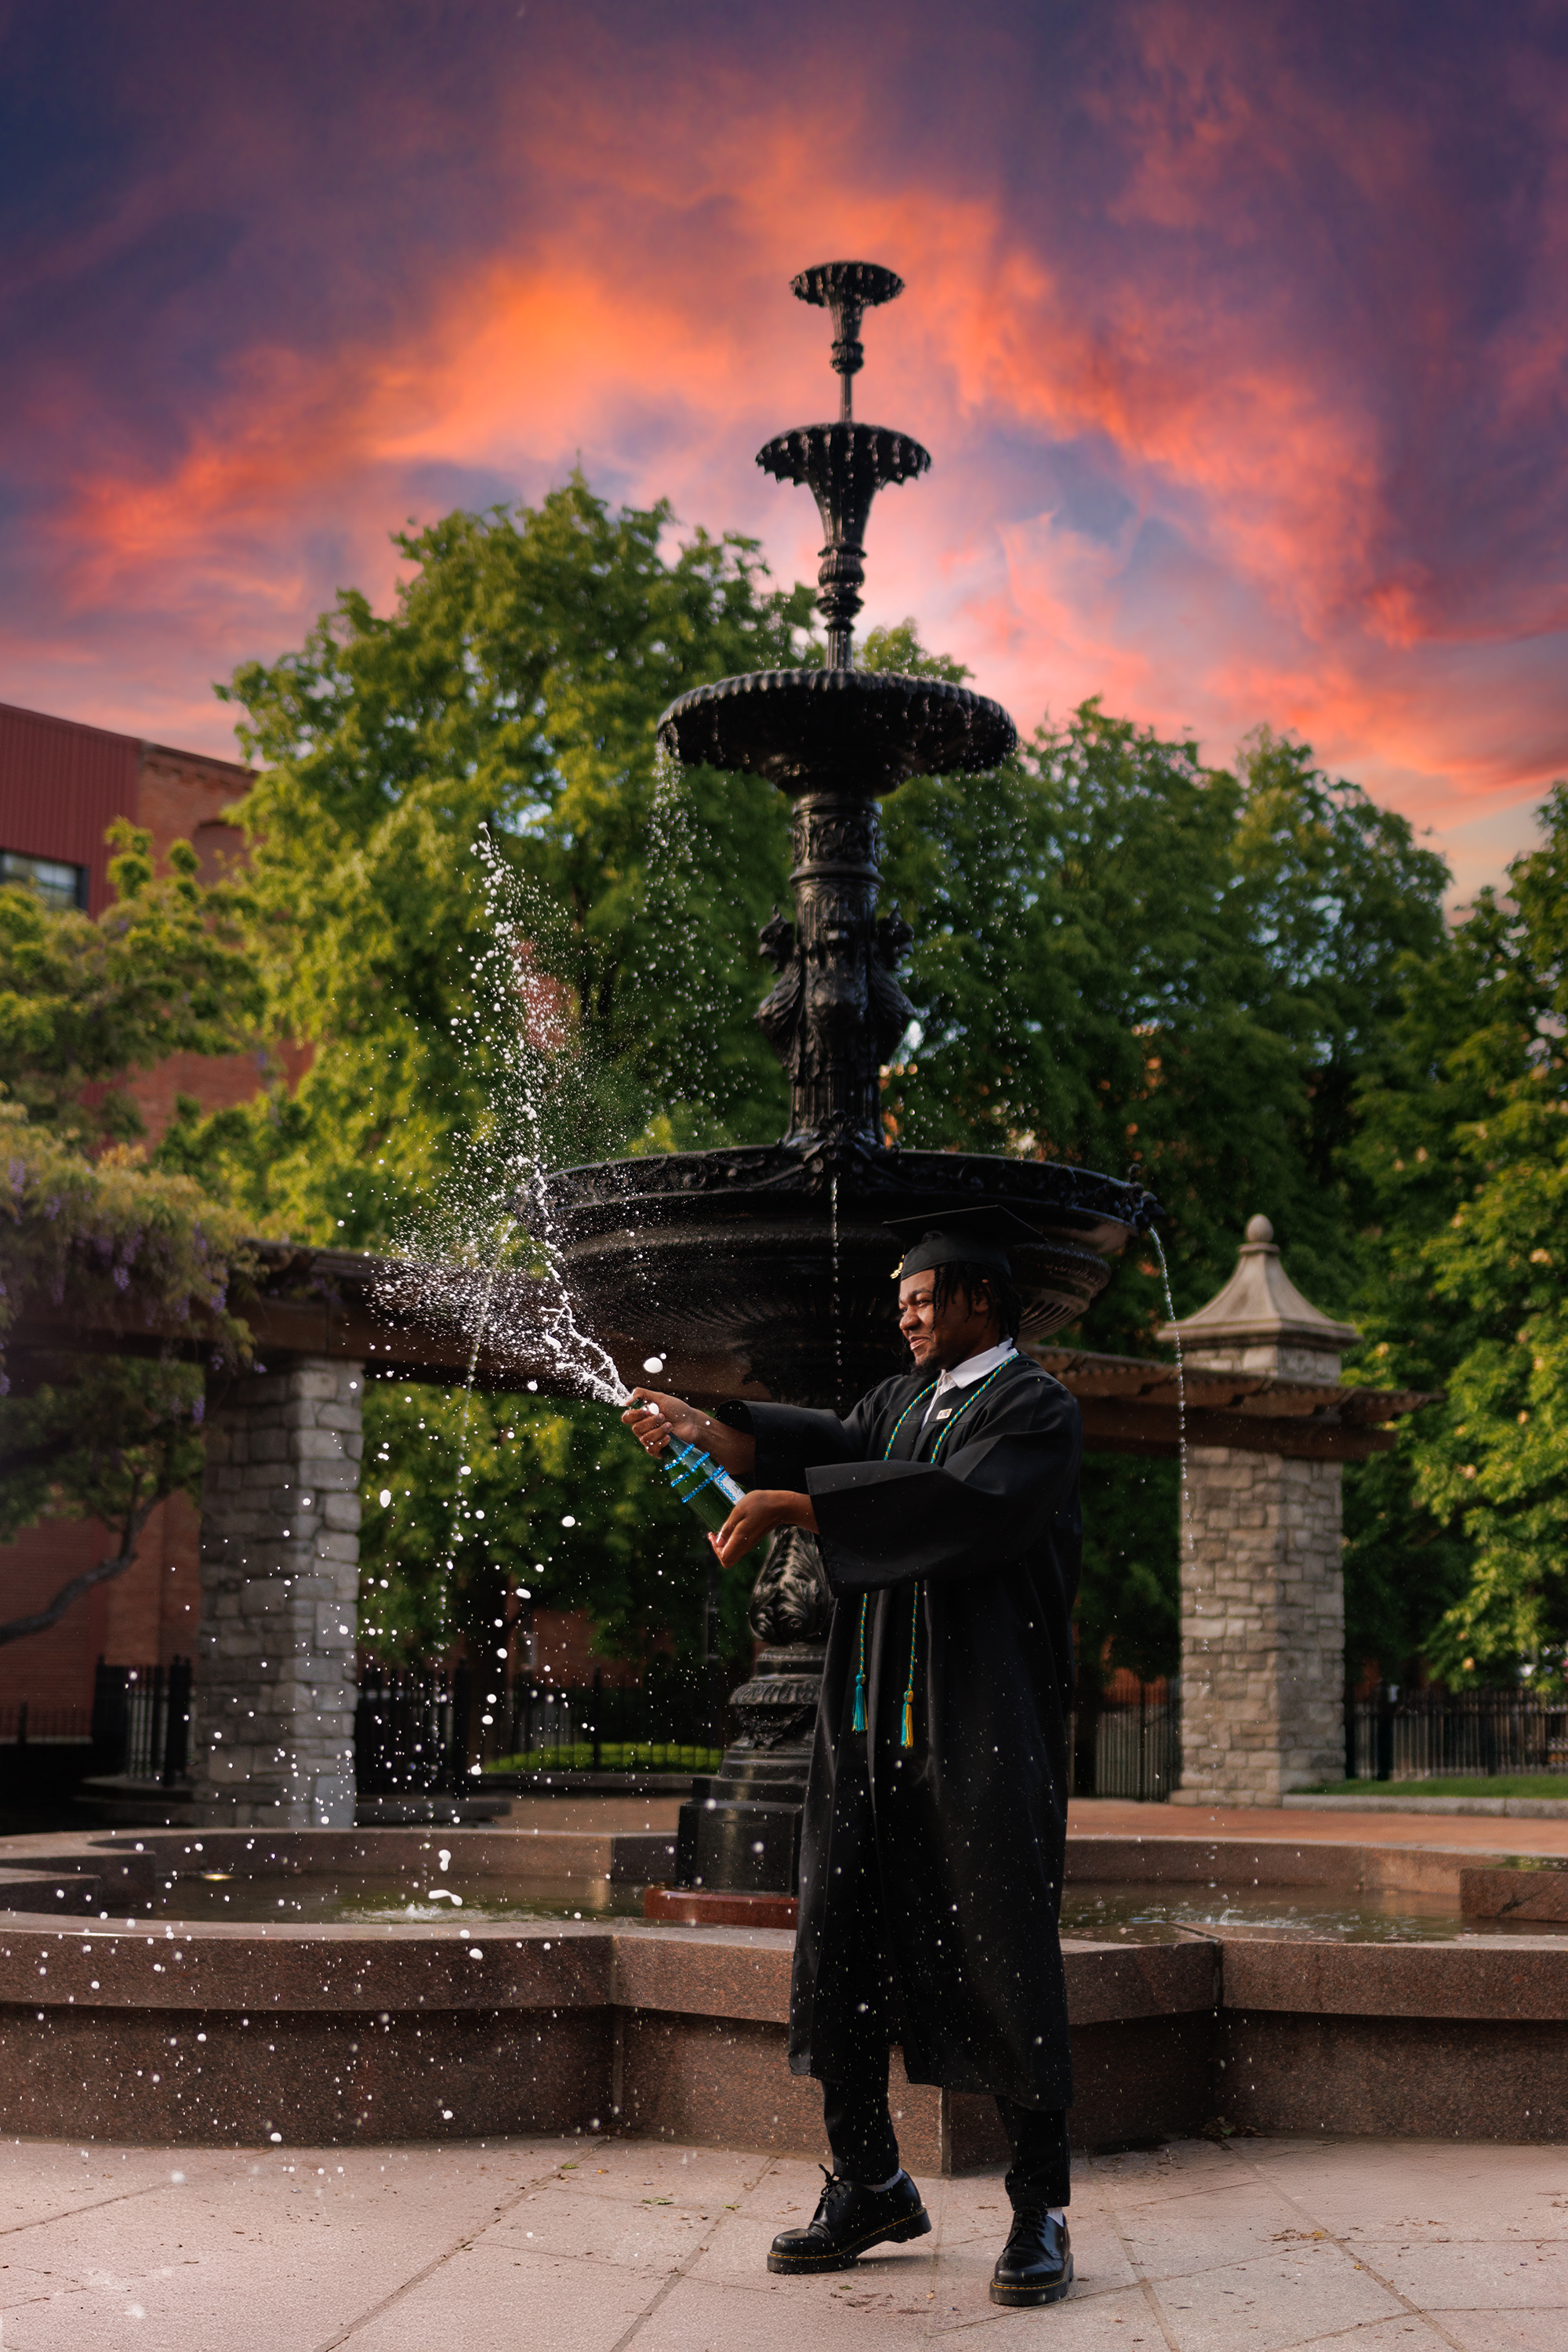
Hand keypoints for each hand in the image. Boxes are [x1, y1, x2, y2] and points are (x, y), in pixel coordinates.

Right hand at [622, 1389, 755, 1482]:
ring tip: (670, 1425)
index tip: (647, 1409)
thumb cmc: (677, 1410)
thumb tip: (626, 1400)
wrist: (692, 1423)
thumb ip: (643, 1394)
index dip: (635, 1414)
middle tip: (663, 1416)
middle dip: (651, 1422)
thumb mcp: (661, 1398)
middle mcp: (643, 1429)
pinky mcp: (657, 1450)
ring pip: (644, 1439)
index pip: (627, 1418)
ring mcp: (650, 1440)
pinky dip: (660, 1442)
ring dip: (659, 1431)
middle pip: (635, 1429)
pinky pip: (651, 1449)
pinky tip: (669, 1437)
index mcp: (641, 1416)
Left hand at [710, 1488, 817, 1568]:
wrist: (780, 1506)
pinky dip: (730, 1542)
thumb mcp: (739, 1511)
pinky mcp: (753, 1540)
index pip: (724, 1557)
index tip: (712, 1535)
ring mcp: (750, 1544)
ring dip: (723, 1546)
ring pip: (732, 1555)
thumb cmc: (760, 1505)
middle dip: (717, 1550)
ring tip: (721, 1531)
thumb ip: (727, 1527)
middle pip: (727, 1560)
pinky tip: (731, 1529)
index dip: (715, 1549)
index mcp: (741, 1540)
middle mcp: (745, 1546)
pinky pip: (738, 1548)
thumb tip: (718, 1542)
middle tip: (714, 1535)